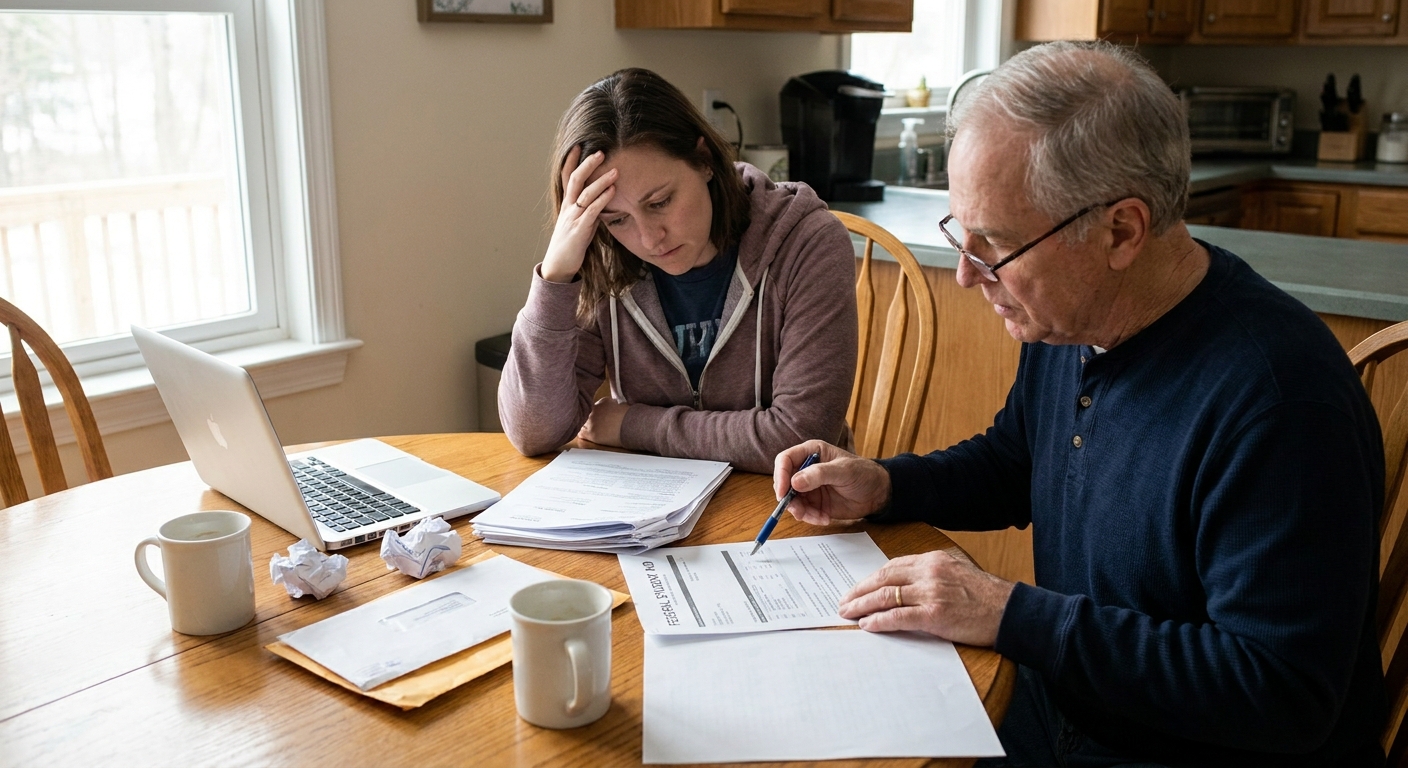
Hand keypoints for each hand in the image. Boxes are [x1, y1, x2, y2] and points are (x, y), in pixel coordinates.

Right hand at [542, 146, 616, 283]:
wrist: (559, 266)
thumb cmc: (571, 244)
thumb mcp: (580, 222)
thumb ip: (590, 209)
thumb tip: (603, 199)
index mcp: (567, 204)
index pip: (567, 177)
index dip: (571, 161)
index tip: (578, 145)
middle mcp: (568, 208)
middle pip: (575, 180)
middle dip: (587, 164)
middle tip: (600, 151)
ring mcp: (573, 218)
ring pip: (585, 193)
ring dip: (601, 180)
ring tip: (615, 170)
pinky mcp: (580, 230)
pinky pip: (592, 211)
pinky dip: (603, 199)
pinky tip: (612, 190)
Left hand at [577, 397, 627, 446]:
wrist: (633, 426)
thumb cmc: (631, 417)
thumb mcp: (622, 406)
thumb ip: (612, 406)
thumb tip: (613, 409)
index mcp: (602, 402)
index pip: (595, 408)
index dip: (598, 414)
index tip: (602, 418)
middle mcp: (594, 409)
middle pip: (588, 415)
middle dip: (593, 420)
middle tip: (600, 426)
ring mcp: (591, 421)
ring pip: (583, 424)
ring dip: (588, 427)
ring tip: (596, 432)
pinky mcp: (591, 433)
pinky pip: (581, 434)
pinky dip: (584, 435)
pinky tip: (590, 436)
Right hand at [772, 440, 891, 525]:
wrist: (877, 493)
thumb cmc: (863, 474)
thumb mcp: (843, 471)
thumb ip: (819, 474)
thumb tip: (794, 482)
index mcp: (811, 452)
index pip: (785, 460)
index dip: (780, 475)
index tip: (782, 492)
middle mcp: (806, 469)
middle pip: (783, 482)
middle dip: (789, 498)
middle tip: (799, 510)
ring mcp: (808, 487)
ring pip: (791, 500)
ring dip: (801, 511)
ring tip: (818, 516)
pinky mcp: (814, 502)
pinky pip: (803, 511)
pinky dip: (810, 517)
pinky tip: (825, 518)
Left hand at [838, 550, 1014, 646]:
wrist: (1010, 611)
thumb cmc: (986, 596)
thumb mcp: (957, 571)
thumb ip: (931, 573)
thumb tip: (904, 584)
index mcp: (933, 559)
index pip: (892, 565)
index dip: (870, 578)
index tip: (856, 587)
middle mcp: (929, 572)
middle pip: (883, 578)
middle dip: (859, 591)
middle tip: (843, 601)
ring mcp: (931, 592)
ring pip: (886, 596)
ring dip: (862, 605)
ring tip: (848, 614)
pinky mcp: (935, 614)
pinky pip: (898, 617)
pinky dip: (879, 621)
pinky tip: (867, 625)